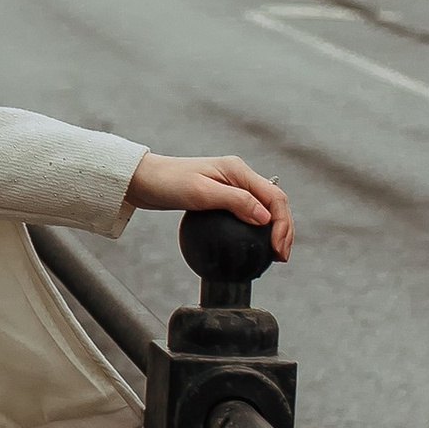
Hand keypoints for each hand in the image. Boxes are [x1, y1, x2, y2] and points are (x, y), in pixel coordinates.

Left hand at [125, 152, 292, 261]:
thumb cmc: (168, 182)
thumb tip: (265, 218)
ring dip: (274, 229)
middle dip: (284, 229)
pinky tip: (253, 246)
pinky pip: (248, 212)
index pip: (274, 197)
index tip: (278, 249)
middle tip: (281, 257)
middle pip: (274, 202)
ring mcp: (232, 185)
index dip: (282, 224)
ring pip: (264, 208)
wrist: (144, 180)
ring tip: (274, 255)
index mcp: (239, 170)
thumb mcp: (201, 193)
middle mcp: (240, 175)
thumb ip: (235, 202)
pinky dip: (256, 229)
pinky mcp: (223, 196)